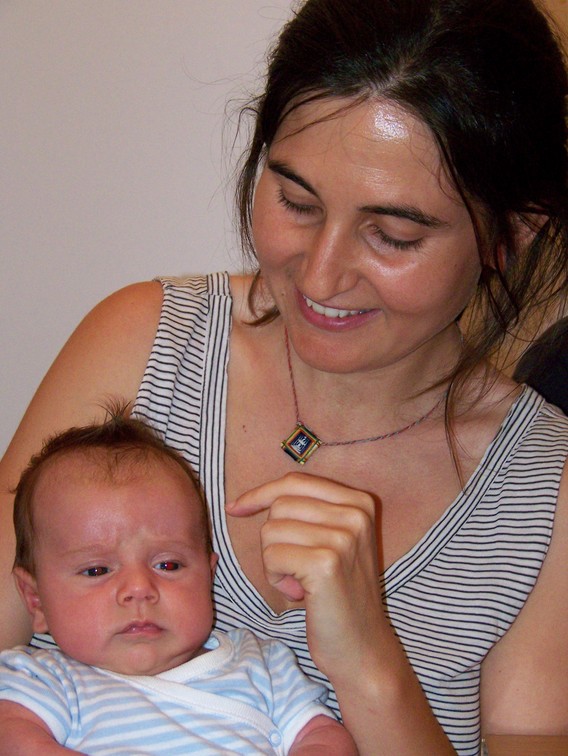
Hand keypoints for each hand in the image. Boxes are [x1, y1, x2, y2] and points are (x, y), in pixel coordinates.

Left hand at [226, 472, 385, 679]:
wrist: (362, 647)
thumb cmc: (338, 594)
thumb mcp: (333, 541)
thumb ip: (306, 512)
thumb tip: (245, 500)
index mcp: (359, 502)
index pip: (295, 482)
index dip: (261, 494)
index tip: (236, 508)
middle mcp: (356, 513)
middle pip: (280, 505)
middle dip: (272, 539)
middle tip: (294, 568)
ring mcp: (343, 537)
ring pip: (271, 530)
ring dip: (273, 561)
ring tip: (299, 582)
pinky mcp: (326, 563)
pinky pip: (272, 556)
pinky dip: (275, 577)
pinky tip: (298, 593)